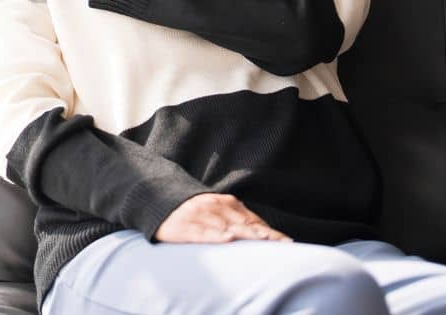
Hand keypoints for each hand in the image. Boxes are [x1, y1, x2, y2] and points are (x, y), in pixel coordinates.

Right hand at [155, 193, 291, 243]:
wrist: (158, 200)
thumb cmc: (192, 211)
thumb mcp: (216, 209)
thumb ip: (237, 218)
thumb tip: (264, 232)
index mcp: (226, 203)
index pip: (253, 220)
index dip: (270, 232)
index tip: (288, 243)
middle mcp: (216, 208)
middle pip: (245, 224)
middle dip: (264, 234)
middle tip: (282, 244)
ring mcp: (201, 216)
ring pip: (227, 227)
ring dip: (246, 234)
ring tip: (263, 241)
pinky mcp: (185, 226)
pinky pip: (202, 232)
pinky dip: (216, 236)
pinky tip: (227, 239)